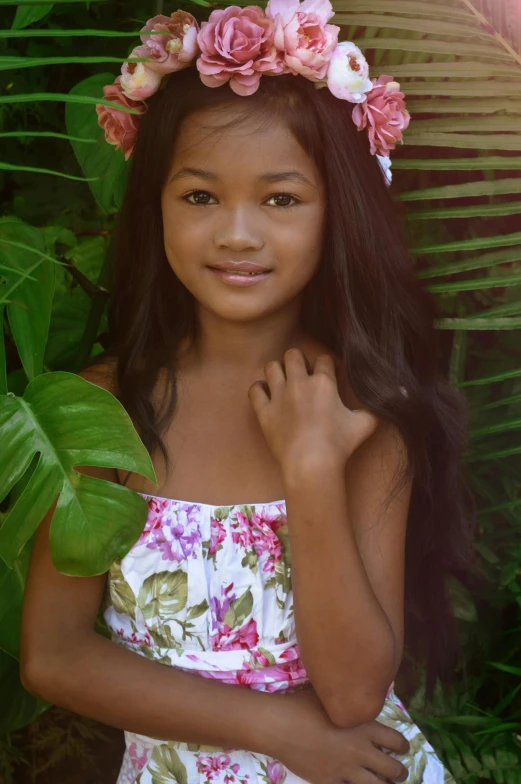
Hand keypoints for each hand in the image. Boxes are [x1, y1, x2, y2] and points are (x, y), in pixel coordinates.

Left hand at [248, 349, 377, 474]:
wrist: (311, 465)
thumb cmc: (339, 445)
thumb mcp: (365, 424)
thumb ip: (374, 408)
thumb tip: (396, 394)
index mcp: (323, 382)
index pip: (324, 359)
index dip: (327, 365)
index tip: (328, 375)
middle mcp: (299, 383)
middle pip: (293, 355)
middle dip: (299, 361)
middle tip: (304, 376)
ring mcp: (278, 396)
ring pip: (271, 366)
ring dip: (278, 371)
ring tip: (285, 382)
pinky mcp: (263, 411)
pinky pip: (255, 389)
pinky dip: (260, 389)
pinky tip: (268, 395)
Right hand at [268, 686, 409, 783]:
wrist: (279, 725)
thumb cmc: (302, 704)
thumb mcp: (330, 694)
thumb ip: (347, 696)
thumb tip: (358, 687)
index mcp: (364, 727)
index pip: (396, 741)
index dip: (403, 746)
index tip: (402, 748)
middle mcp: (360, 751)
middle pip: (393, 770)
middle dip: (400, 772)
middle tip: (398, 772)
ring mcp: (345, 770)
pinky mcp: (330, 782)